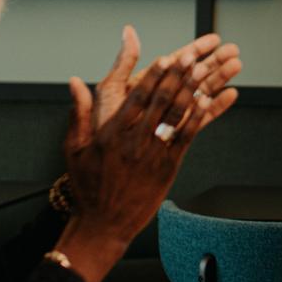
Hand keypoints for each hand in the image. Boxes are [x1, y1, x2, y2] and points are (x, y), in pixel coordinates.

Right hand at [56, 36, 242, 281]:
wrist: (103, 225)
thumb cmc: (88, 186)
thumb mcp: (74, 149)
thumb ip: (78, 113)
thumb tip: (74, 82)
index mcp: (112, 134)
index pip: (137, 97)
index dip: (154, 76)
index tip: (166, 58)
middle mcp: (134, 141)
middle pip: (160, 102)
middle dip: (177, 77)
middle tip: (191, 57)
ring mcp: (153, 154)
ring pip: (176, 117)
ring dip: (191, 92)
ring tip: (203, 72)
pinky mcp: (167, 167)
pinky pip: (186, 138)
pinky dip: (197, 118)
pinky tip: (207, 102)